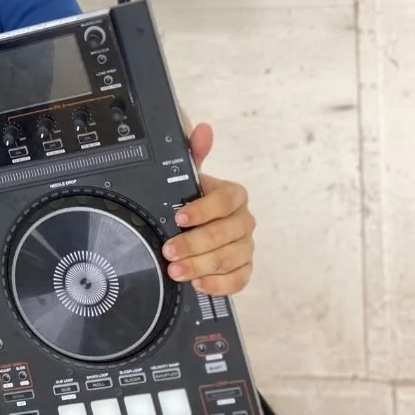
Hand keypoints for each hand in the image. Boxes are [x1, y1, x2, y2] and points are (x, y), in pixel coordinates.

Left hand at [161, 121, 255, 295]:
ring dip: (201, 266)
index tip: (178, 217)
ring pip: (230, 258)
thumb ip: (193, 154)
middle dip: (195, 243)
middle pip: (226, 233)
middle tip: (169, 251)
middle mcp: (243, 221)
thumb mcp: (189, 177)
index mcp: (233, 196)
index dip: (203, 209)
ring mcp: (245, 246)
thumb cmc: (195, 201)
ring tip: (176, 271)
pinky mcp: (243, 269)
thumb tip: (201, 130)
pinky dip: (219, 284)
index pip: (226, 200)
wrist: (200, 225)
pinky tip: (198, 284)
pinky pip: (239, 279)